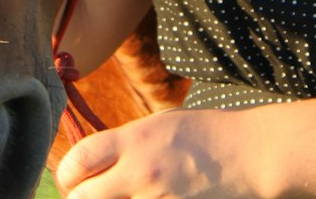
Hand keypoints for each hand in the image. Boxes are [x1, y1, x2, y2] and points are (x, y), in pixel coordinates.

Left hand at [55, 108, 265, 198]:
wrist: (248, 156)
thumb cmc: (203, 136)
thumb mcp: (158, 125)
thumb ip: (124, 145)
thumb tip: (89, 165)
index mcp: (135, 140)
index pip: (78, 160)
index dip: (67, 173)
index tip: (73, 178)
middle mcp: (141, 172)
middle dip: (81, 198)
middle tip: (92, 195)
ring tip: (125, 196)